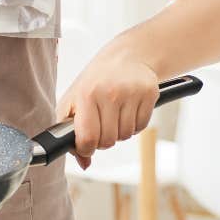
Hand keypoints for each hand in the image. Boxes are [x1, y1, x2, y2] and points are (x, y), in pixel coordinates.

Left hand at [55, 52, 160, 169]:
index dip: (86, 148)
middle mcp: (109, 93)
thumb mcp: (74, 99)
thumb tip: (84, 163)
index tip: (86, 146)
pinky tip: (127, 110)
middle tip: (100, 125)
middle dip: (102, 140)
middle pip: (108, 141)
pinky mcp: (149, 94)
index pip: (88, 138)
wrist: (126, 56)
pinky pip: (141, 128)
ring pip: (125, 136)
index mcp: (86, 94)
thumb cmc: (96, 80)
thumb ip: (70, 131)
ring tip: (114, 114)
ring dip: (119, 132)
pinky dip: (134, 125)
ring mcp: (131, 93)